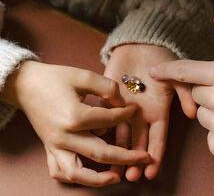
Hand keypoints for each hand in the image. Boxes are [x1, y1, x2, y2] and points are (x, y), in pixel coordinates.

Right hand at [0, 61, 149, 186]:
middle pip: (101, 153)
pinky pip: (60, 172)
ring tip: (117, 177)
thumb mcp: (84, 76)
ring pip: (78, 173)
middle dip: (127, 157)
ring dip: (99, 179)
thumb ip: (107, 88)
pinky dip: (75, 177)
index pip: (110, 120)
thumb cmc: (56, 78)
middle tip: (145, 157)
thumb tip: (123, 102)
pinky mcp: (49, 149)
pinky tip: (90, 174)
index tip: (136, 108)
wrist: (27, 84)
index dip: (127, 113)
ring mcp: (55, 146)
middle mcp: (64, 137)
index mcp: (75, 117)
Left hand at [104, 44, 196, 180]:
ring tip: (113, 168)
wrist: (141, 44)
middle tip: (130, 176)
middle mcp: (141, 114)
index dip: (155, 155)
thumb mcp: (176, 76)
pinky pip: (105, 118)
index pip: (157, 138)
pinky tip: (97, 142)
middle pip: (138, 143)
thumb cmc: (161, 59)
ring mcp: (124, 108)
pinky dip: (102, 131)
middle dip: (135, 160)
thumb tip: (193, 114)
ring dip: (117, 152)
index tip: (151, 172)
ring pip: (121, 136)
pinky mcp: (109, 99)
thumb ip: (184, 94)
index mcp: (158, 111)